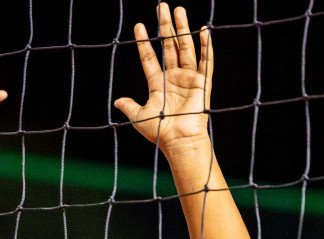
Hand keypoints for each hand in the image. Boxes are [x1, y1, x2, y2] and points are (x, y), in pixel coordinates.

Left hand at [115, 4, 213, 163]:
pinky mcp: (202, 83)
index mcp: (158, 85)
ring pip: (185, 48)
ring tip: (178, 10)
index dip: (144, 42)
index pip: (150, 58)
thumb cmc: (160, 132)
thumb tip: (117, 101)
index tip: (139, 26)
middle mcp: (174, 78)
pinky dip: (206, 46)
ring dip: (182, 29)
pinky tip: (203, 31)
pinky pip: (206, 61)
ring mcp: (189, 79)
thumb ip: (130, 106)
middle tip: (162, 6)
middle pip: (169, 46)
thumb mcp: (139, 117)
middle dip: (165, 26)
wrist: (179, 141)